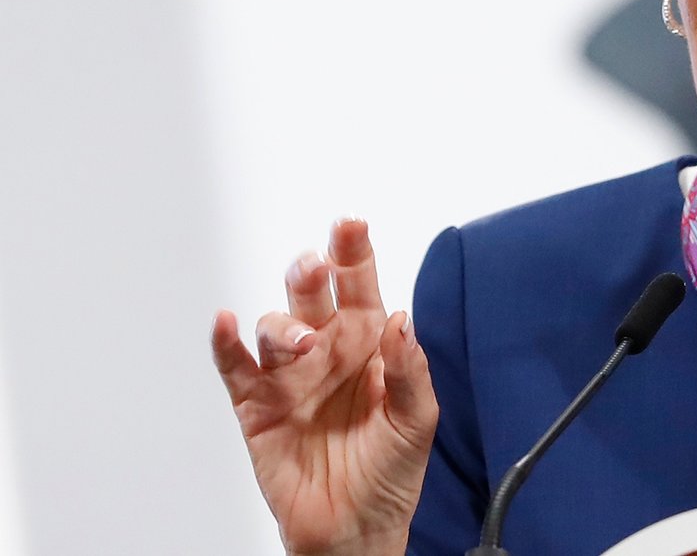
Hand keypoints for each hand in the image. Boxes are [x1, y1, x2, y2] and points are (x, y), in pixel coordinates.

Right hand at [211, 218, 438, 555]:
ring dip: (283, 324)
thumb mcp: (417, 420)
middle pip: (312, 295)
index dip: (354, 253)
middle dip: (311, 272)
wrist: (355, 529)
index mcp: (369, 343)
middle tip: (317, 265)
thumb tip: (401, 321)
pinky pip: (235, 368)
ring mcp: (290, 376)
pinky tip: (227, 324)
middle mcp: (327, 350)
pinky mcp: (257, 407)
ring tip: (302, 341)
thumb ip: (409, 370)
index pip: (360, 286)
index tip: (350, 225)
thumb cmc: (390, 472)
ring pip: (275, 327)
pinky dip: (226, 344)